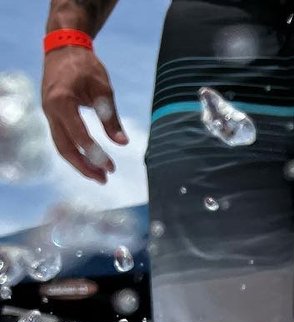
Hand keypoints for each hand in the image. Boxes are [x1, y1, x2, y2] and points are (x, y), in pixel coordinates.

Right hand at [41, 45, 127, 181]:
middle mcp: (50, 109)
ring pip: (61, 145)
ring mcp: (48, 111)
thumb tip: (123, 143)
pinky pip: (61, 137)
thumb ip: (111, 118)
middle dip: (84, 167)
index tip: (112, 168)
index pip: (79, 137)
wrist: (64, 47)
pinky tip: (89, 160)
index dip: (96, 155)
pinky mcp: (51, 113)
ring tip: (99, 176)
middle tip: (104, 179)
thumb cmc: (86, 66)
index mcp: (62, 102)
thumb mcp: (103, 90)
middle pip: (64, 147)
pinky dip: (74, 151)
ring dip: (79, 162)